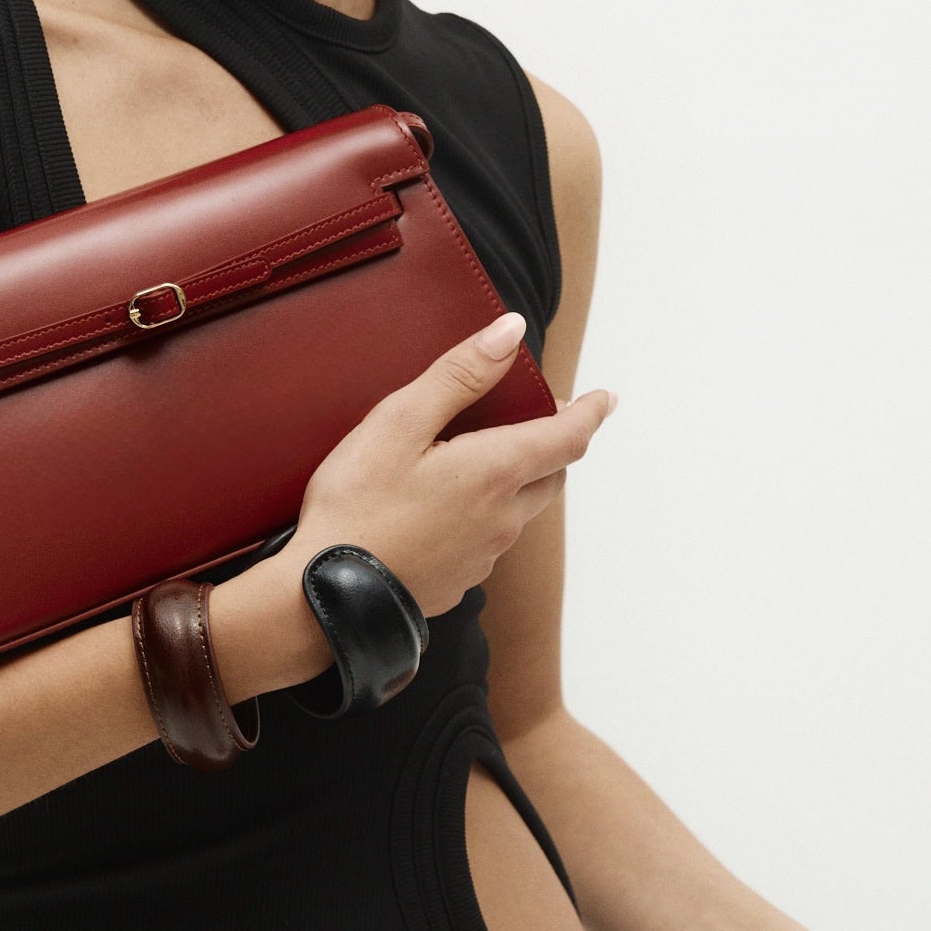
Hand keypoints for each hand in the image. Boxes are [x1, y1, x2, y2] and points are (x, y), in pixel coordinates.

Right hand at [289, 311, 616, 617]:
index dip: (592, 413)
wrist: (323, 597)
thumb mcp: (399, 421)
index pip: (569, 437)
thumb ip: (459, 374)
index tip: (607, 398)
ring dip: (517, 481)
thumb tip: (510, 332)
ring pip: (519, 510)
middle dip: (554, 445)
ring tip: (480, 459)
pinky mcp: (459, 581)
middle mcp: (503, 518)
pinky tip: (441, 508)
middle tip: (539, 419)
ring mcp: (483, 556)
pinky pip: (487, 540)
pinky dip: (483, 515)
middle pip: (551, 476)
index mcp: (497, 472)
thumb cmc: (355, 505)